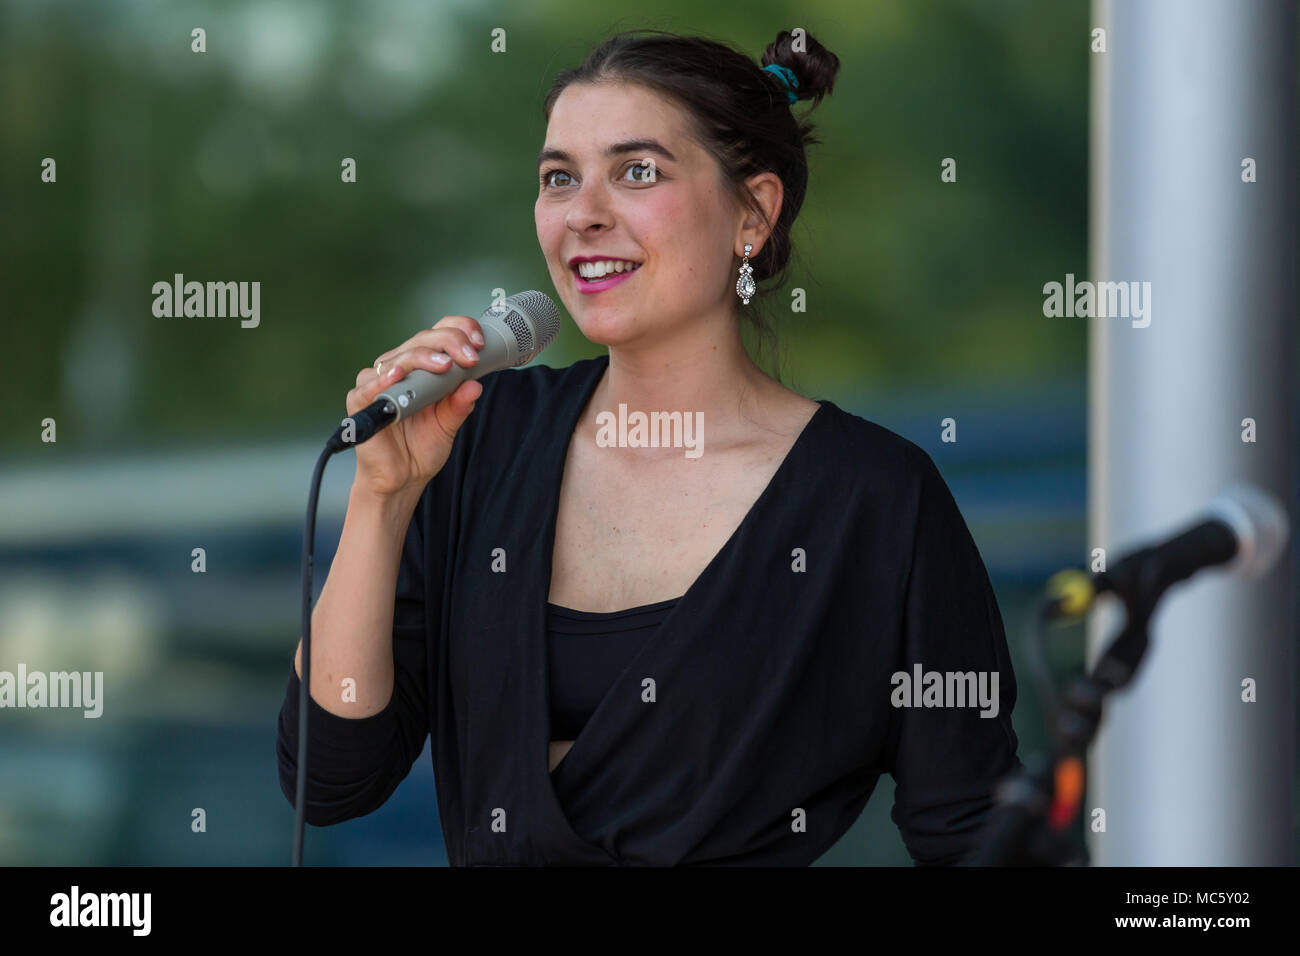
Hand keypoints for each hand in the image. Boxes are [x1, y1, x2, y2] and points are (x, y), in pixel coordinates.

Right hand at [346, 315, 486, 499]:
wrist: (401, 479)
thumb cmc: (421, 447)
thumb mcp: (449, 424)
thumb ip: (459, 404)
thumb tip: (475, 385)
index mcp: (422, 368)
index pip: (437, 335)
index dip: (459, 331)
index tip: (480, 343)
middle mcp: (399, 368)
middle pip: (421, 340)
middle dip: (449, 343)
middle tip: (469, 357)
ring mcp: (378, 382)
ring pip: (399, 357)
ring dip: (423, 358)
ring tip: (444, 365)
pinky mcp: (360, 400)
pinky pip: (369, 385)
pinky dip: (384, 379)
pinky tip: (399, 375)